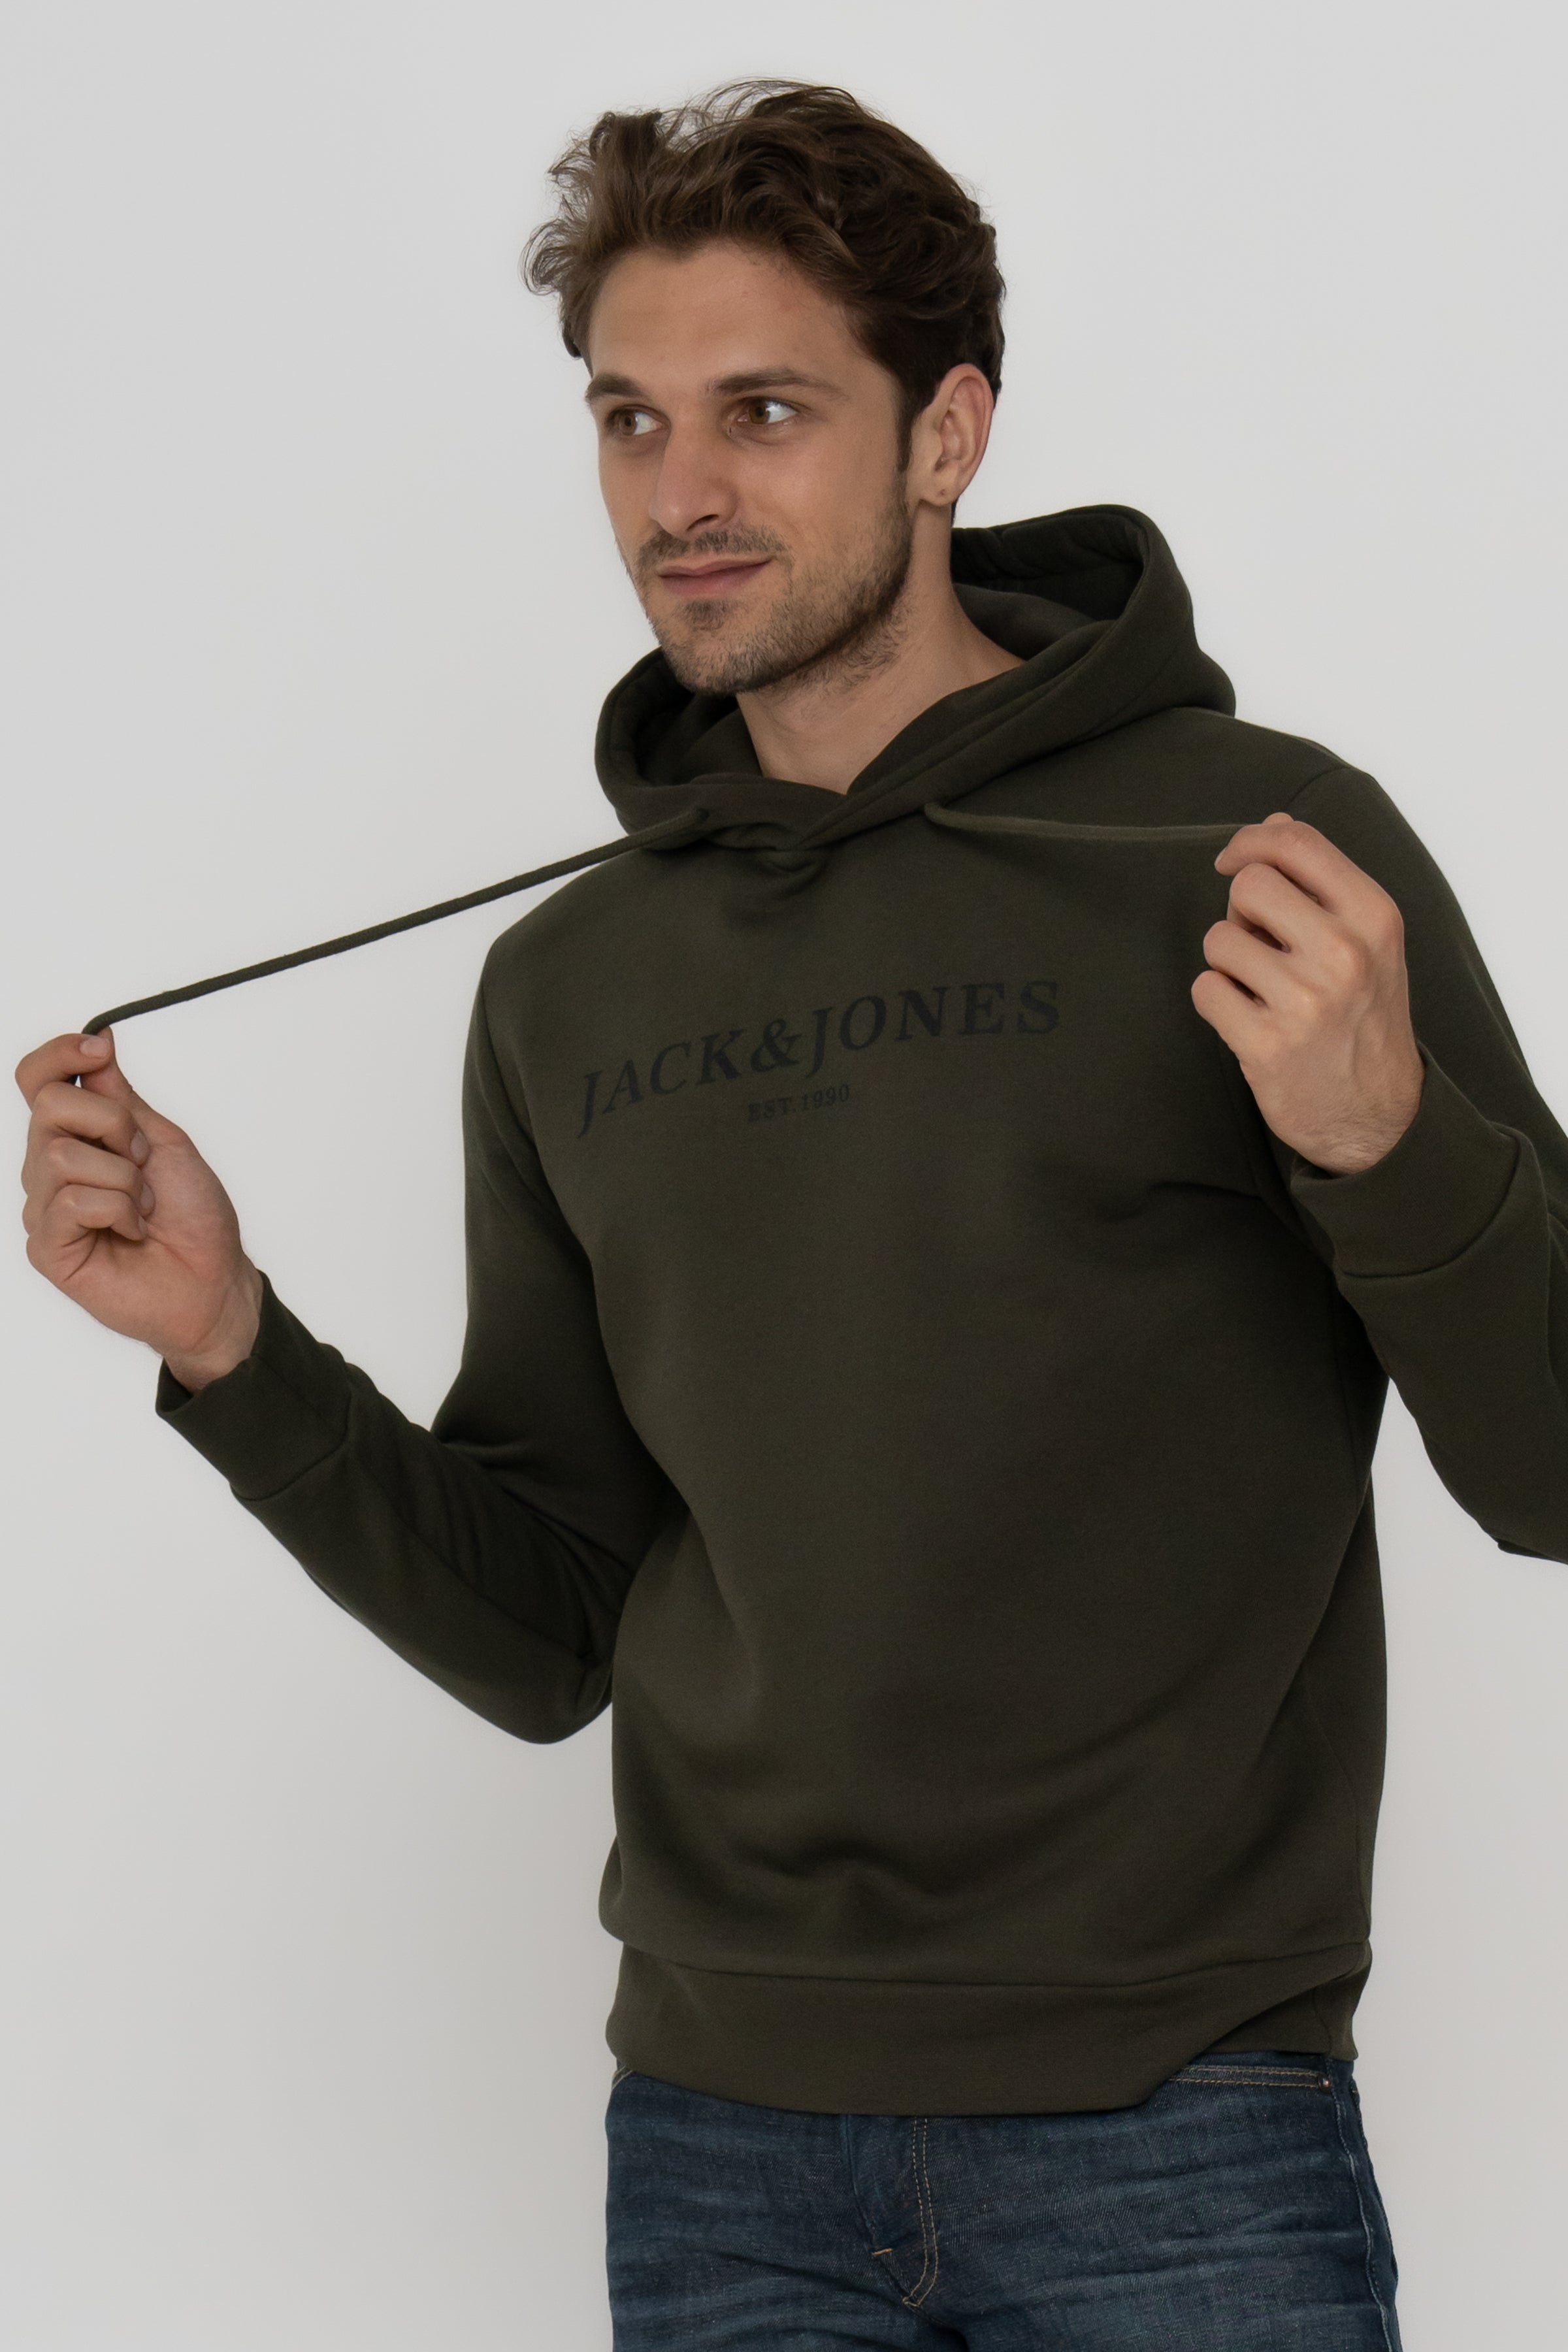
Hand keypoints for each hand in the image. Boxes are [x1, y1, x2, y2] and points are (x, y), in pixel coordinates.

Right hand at [17, 1029, 261, 1388]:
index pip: (37, 1080)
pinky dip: (118, 1211)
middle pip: (49, 1106)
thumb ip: (121, 1096)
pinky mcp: (48, 1248)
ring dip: (123, 1178)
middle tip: (143, 1161)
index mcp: (77, 1136)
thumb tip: (98, 1041)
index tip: (100, 1051)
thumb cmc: (194, 1216)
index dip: (59, 1054)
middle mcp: (51, 1168)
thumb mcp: (163, 1139)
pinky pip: (70, 1203)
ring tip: (143, 1207)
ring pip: (61, 1156)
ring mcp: (45, 1208)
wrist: (214, 1279)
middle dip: (114, 1124)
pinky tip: (132, 1231)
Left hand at [1192, 811, 1424, 1174]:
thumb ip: (1321, 881)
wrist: (1378, 1116)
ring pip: (1220, 939)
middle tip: (1262, 946)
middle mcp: (1345, 953)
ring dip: (1229, 962)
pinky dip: (1217, 1002)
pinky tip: (1250, 1020)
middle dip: (1242, 912)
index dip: (1251, 842)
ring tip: (1264, 990)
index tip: (1233, 859)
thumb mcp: (1367, 941)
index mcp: (1374, 917)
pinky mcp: (1266, 1044)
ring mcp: (1305, 1000)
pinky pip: (1206, 989)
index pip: (1297, 844)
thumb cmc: (1365, 1018)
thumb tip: (1273, 824)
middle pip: (1249, 885)